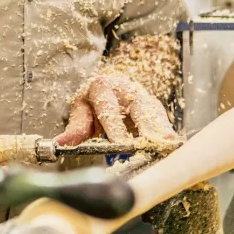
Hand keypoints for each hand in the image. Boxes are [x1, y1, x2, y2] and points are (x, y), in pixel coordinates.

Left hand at [55, 73, 177, 146]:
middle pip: (138, 107)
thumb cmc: (94, 102)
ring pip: (154, 113)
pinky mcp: (155, 107)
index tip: (120, 144)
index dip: (115, 127)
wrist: (110, 87)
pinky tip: (173, 146)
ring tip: (169, 145)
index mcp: (102, 87)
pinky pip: (162, 120)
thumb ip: (75, 128)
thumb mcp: (81, 111)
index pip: (109, 109)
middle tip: (154, 142)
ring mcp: (142, 96)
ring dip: (162, 130)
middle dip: (147, 125)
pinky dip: (167, 133)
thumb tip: (60, 144)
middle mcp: (125, 88)